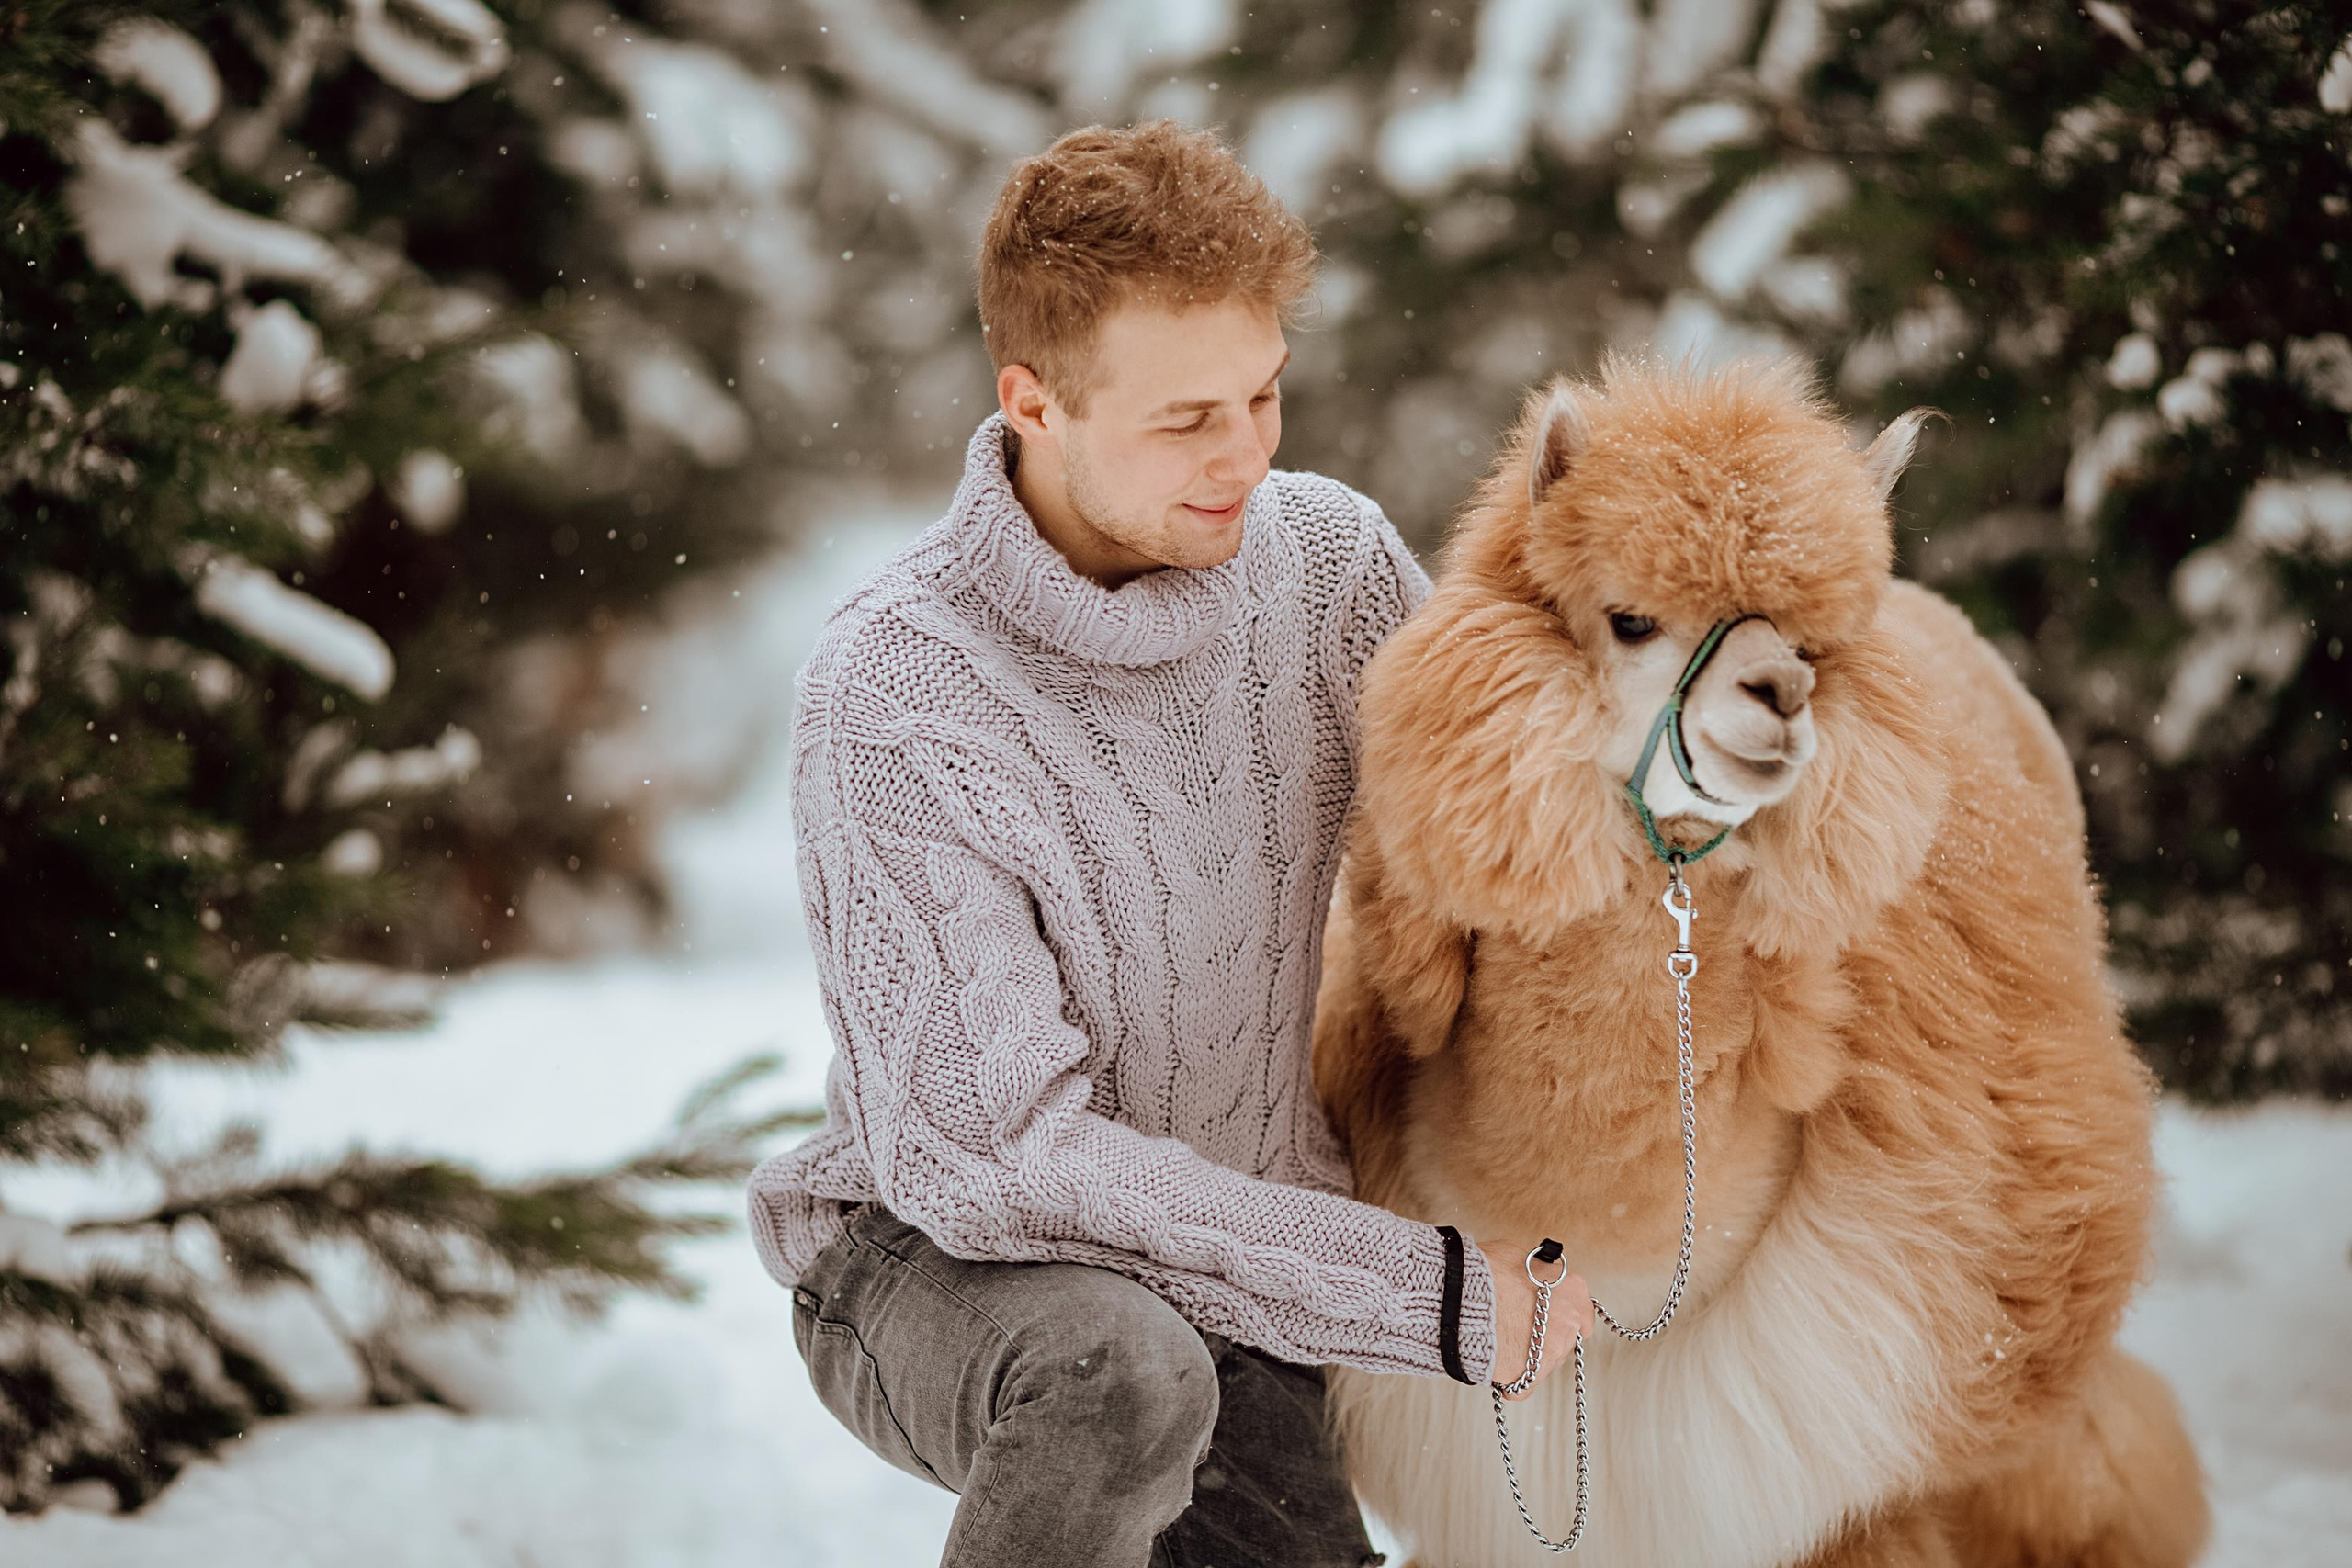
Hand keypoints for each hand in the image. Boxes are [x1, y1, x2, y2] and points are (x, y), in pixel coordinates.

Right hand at [1481, 1239, 1593, 1401]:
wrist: (1463, 1296)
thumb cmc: (1486, 1271)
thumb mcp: (1517, 1257)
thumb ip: (1535, 1272)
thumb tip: (1533, 1276)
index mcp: (1570, 1289)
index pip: (1583, 1310)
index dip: (1565, 1313)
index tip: (1556, 1317)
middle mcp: (1568, 1322)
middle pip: (1563, 1338)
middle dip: (1544, 1336)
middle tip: (1517, 1328)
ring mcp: (1551, 1351)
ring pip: (1545, 1362)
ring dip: (1528, 1357)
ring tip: (1500, 1344)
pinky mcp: (1530, 1375)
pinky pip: (1524, 1386)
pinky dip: (1513, 1382)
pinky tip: (1497, 1369)